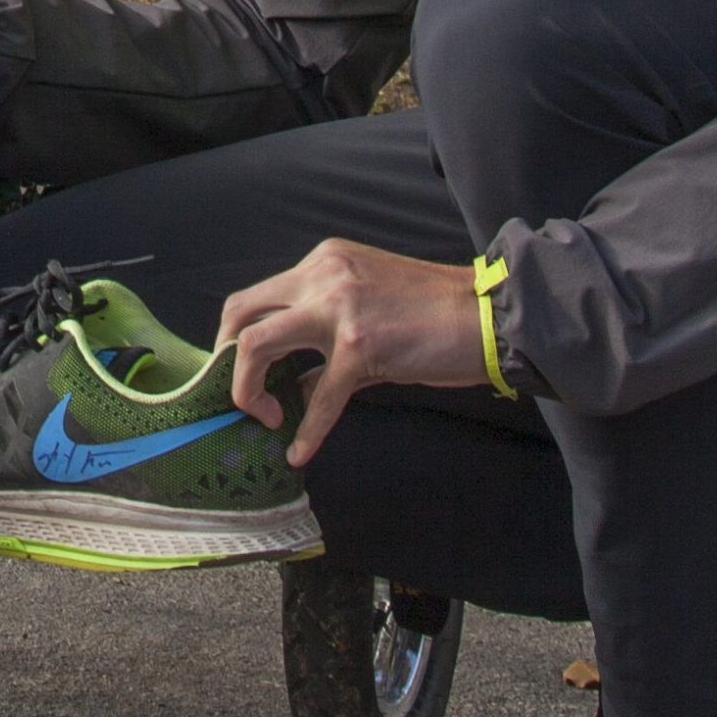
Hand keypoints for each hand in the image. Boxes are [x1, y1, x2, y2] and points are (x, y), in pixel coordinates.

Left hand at [217, 240, 482, 467]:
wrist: (489, 315)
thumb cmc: (436, 314)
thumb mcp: (368, 306)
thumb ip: (325, 336)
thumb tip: (290, 382)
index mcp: (325, 263)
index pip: (258, 294)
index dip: (237, 336)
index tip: (242, 371)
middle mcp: (323, 276)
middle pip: (240, 311)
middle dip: (226, 358)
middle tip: (241, 395)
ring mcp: (338, 308)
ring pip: (255, 344)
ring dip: (247, 388)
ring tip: (266, 417)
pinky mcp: (360, 346)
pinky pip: (315, 398)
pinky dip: (306, 433)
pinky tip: (300, 453)